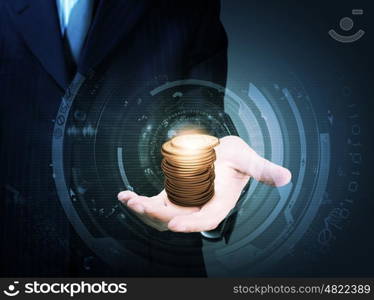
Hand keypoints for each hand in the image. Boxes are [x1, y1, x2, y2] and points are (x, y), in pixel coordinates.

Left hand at [117, 136, 290, 231]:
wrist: (222, 154)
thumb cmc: (236, 158)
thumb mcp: (249, 159)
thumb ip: (264, 170)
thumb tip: (287, 177)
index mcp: (219, 203)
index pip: (207, 219)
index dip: (192, 224)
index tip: (175, 225)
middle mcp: (200, 207)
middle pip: (178, 218)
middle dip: (158, 215)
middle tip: (140, 204)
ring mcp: (184, 203)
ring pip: (162, 215)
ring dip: (144, 210)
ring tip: (128, 199)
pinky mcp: (172, 196)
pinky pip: (154, 203)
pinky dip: (139, 201)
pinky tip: (124, 195)